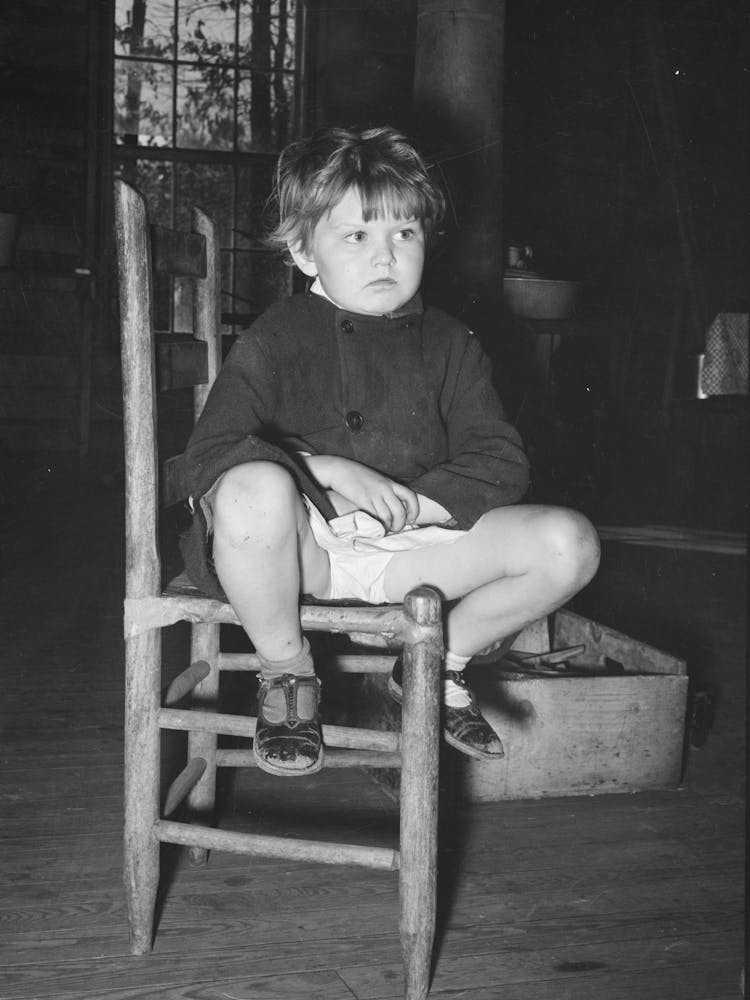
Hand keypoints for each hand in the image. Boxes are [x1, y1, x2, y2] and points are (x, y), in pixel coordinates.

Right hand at [304, 455, 418, 531]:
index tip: (410, 518)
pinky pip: (375, 517)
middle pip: (400, 511)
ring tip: (383, 530)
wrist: (340, 469)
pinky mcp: (363, 500)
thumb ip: (385, 491)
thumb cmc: (357, 476)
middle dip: (399, 525)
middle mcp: (385, 488)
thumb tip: (390, 507)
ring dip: (388, 528)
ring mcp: (374, 494)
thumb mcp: (376, 480)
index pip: (410, 496)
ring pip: (388, 517)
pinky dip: (377, 526)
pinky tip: (374, 527)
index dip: (414, 510)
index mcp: (390, 483)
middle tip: (394, 529)